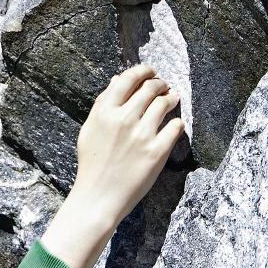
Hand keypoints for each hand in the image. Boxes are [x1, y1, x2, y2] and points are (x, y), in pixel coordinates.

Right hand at [38, 64, 182, 267]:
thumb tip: (118, 79)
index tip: (150, 71)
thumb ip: (103, 104)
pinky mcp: (157, 151)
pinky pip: (175, 127)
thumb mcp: (89, 130)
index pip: (128, 79)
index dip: (143, 71)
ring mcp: (142, 135)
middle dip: (159, 83)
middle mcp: (124, 119)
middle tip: (163, 86)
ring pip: (164, 104)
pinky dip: (177, 123)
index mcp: (105, 112)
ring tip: (173, 98)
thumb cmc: (92, 164)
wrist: (98, 197)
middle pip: (149, 89)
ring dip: (171, 98)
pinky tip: (175, 124)